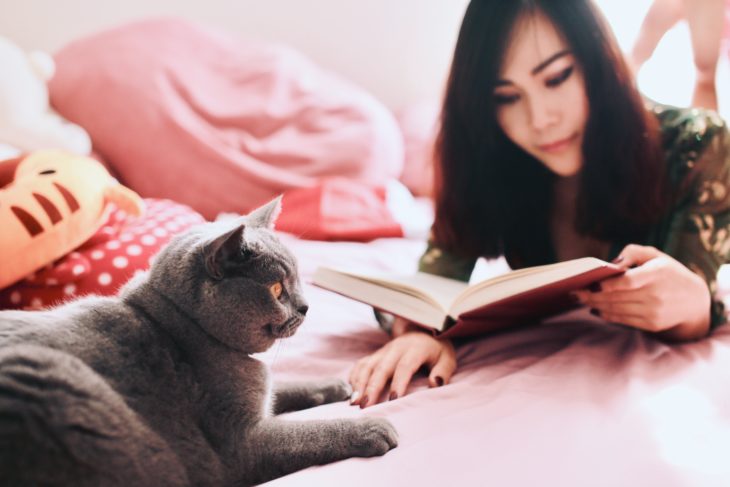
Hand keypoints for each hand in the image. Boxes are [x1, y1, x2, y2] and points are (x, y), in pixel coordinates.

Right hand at [349, 317, 455, 407]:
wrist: (423, 330)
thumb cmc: (436, 350)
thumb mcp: (447, 358)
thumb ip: (443, 371)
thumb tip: (434, 383)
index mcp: (415, 349)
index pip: (405, 366)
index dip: (398, 382)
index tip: (393, 399)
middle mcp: (396, 348)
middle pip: (381, 367)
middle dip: (372, 387)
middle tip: (364, 405)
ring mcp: (383, 351)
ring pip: (368, 366)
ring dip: (359, 383)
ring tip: (354, 402)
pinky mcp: (376, 354)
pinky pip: (361, 364)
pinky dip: (354, 377)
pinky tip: (351, 392)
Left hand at [573, 244, 710, 340]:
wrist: (693, 301)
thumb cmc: (667, 272)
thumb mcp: (656, 256)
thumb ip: (632, 253)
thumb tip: (611, 264)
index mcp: (657, 274)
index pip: (628, 281)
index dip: (607, 284)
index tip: (590, 283)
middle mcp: (656, 294)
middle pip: (616, 297)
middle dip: (591, 296)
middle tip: (573, 292)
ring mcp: (653, 311)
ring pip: (616, 310)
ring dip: (594, 305)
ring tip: (579, 299)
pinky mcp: (651, 324)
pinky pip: (622, 320)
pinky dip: (605, 315)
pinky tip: (595, 309)